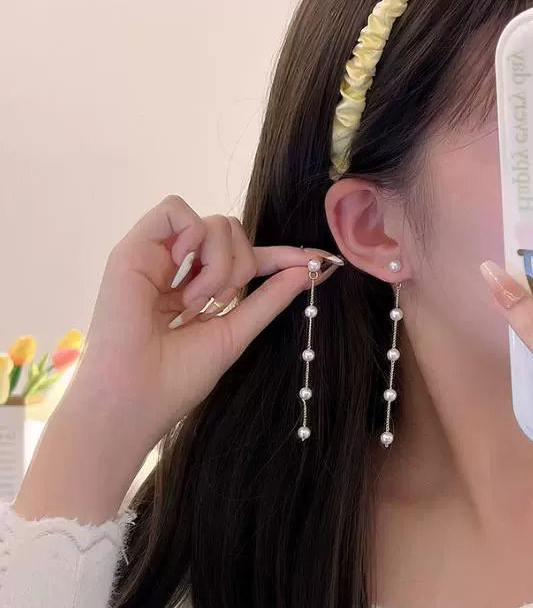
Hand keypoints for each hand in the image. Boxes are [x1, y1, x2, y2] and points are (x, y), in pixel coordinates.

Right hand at [15, 195, 340, 521]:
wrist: (135, 397)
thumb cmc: (178, 376)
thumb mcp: (235, 332)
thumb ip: (269, 298)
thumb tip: (308, 269)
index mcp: (202, 289)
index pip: (250, 259)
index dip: (284, 256)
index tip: (322, 259)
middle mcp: (182, 268)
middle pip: (235, 234)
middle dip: (242, 268)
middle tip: (217, 305)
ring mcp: (158, 255)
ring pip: (215, 223)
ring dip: (219, 265)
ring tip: (194, 303)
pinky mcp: (134, 247)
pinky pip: (176, 210)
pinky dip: (193, 238)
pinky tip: (185, 272)